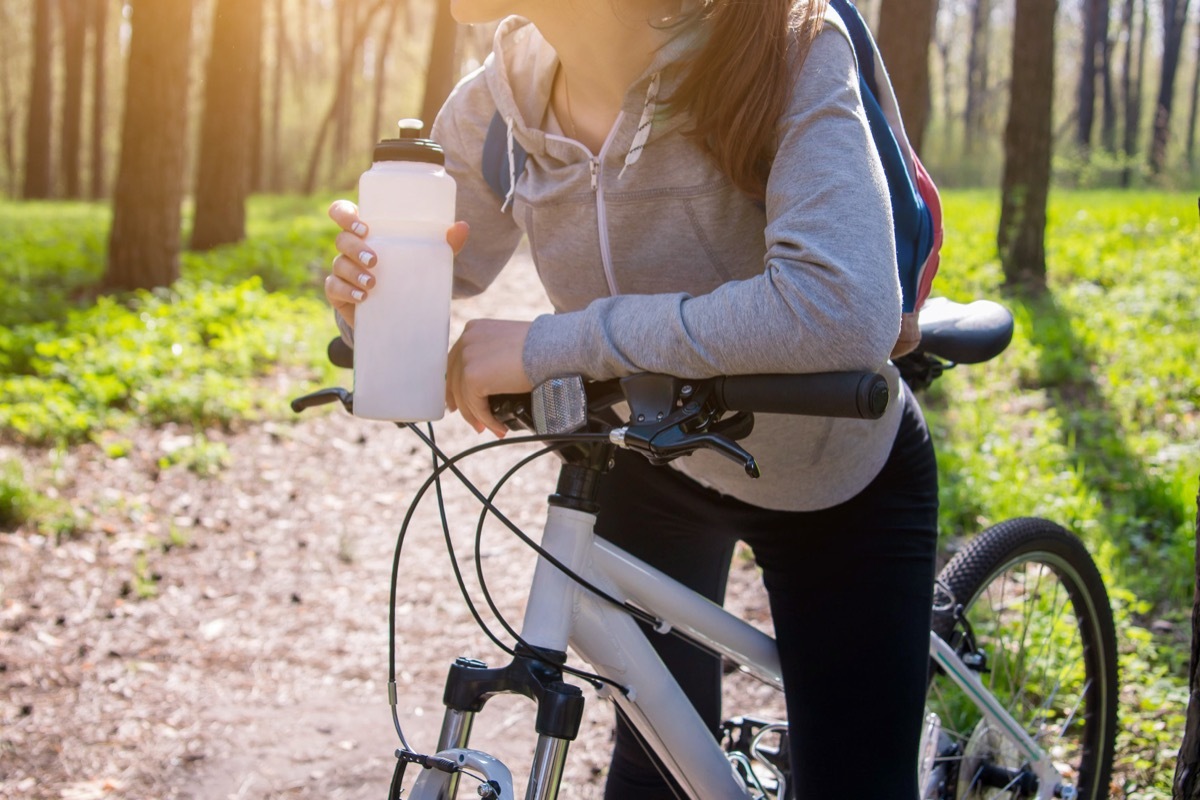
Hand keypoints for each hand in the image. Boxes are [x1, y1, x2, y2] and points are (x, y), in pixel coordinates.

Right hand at [325, 199, 469, 327]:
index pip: (342, 212)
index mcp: (365, 231)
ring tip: (373, 283)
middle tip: (375, 260)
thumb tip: (462, 227)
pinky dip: (347, 291)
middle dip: (355, 247)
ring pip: (338, 264)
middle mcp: (350, 247)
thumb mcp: (427, 258)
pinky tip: (362, 297)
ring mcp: (342, 269)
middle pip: (341, 239)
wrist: (396, 309)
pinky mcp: (339, 292)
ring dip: (353, 272)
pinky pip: (334, 288)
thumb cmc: (408, 272)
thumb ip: (445, 244)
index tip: (362, 226)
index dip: (344, 214)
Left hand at [446, 319, 532, 436]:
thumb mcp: (509, 344)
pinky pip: (476, 406)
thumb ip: (493, 356)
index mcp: (474, 329)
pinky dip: (486, 419)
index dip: (457, 383)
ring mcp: (467, 358)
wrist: (552, 348)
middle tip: (472, 419)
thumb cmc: (542, 346)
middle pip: (454, 378)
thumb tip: (487, 381)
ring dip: (476, 416)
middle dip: (461, 402)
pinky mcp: (473, 378)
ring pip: (464, 396)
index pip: (457, 361)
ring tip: (487, 428)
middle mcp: (467, 340)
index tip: (460, 400)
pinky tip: (499, 426)